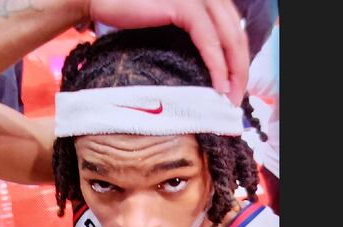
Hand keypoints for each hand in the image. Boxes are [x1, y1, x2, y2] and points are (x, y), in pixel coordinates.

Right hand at [85, 0, 247, 104]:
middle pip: (237, 35)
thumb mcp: (170, 27)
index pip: (235, 31)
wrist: (102, 1)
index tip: (236, 88)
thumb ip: (192, 36)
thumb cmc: (132, 16)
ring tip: (229, 98)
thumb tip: (212, 67)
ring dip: (233, 72)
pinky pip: (209, 40)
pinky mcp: (185, 6)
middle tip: (236, 100)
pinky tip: (218, 85)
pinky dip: (217, 65)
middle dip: (241, 71)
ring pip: (229, 39)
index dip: (240, 61)